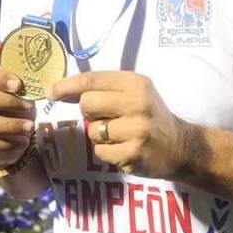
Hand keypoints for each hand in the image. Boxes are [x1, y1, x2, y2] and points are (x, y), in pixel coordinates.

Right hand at [0, 63, 36, 164]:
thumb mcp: (19, 96)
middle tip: (29, 107)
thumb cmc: (14, 110)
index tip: (18, 85)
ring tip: (29, 128)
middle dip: (6, 102)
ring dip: (9, 125)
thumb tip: (38, 87)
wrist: (7, 139)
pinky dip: (5, 143)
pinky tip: (21, 142)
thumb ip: (22, 87)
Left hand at [49, 71, 189, 177]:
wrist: (181, 147)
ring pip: (92, 130)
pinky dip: (106, 153)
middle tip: (105, 118)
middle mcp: (137, 103)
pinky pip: (100, 152)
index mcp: (136, 83)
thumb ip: (104, 90)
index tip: (52, 92)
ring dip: (100, 136)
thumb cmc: (151, 117)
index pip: (92, 80)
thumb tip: (59, 91)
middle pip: (87, 104)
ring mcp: (136, 130)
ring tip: (120, 136)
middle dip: (89, 113)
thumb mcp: (135, 94)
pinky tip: (124, 149)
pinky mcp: (133, 153)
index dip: (67, 86)